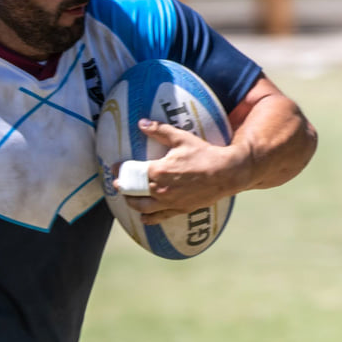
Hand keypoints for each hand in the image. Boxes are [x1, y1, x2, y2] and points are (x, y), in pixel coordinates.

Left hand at [122, 118, 249, 223]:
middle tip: (119, 185)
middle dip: (123, 188)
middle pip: (133, 192)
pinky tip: (144, 218)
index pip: (132, 173)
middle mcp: (161, 189)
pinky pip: (159, 217)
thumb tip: (141, 123)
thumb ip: (159, 130)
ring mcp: (170, 202)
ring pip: (143, 207)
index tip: (114, 169)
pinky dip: (149, 219)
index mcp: (158, 171)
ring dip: (132, 203)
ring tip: (129, 199)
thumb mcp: (181, 138)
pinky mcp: (180, 209)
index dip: (120, 171)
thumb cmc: (204, 154)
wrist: (226, 173)